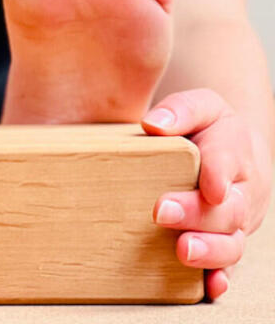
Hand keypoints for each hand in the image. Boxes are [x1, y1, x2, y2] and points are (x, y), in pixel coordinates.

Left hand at [142, 88, 271, 299]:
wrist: (231, 148)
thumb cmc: (207, 126)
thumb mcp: (199, 106)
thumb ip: (180, 110)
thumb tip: (153, 123)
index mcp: (234, 150)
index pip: (228, 160)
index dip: (219, 174)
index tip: (209, 185)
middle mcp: (241, 191)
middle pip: (227, 208)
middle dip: (197, 213)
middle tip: (163, 211)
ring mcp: (236, 222)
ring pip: (231, 243)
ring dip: (209, 250)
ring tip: (183, 250)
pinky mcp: (225, 242)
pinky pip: (228, 266)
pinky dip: (220, 277)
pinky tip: (209, 286)